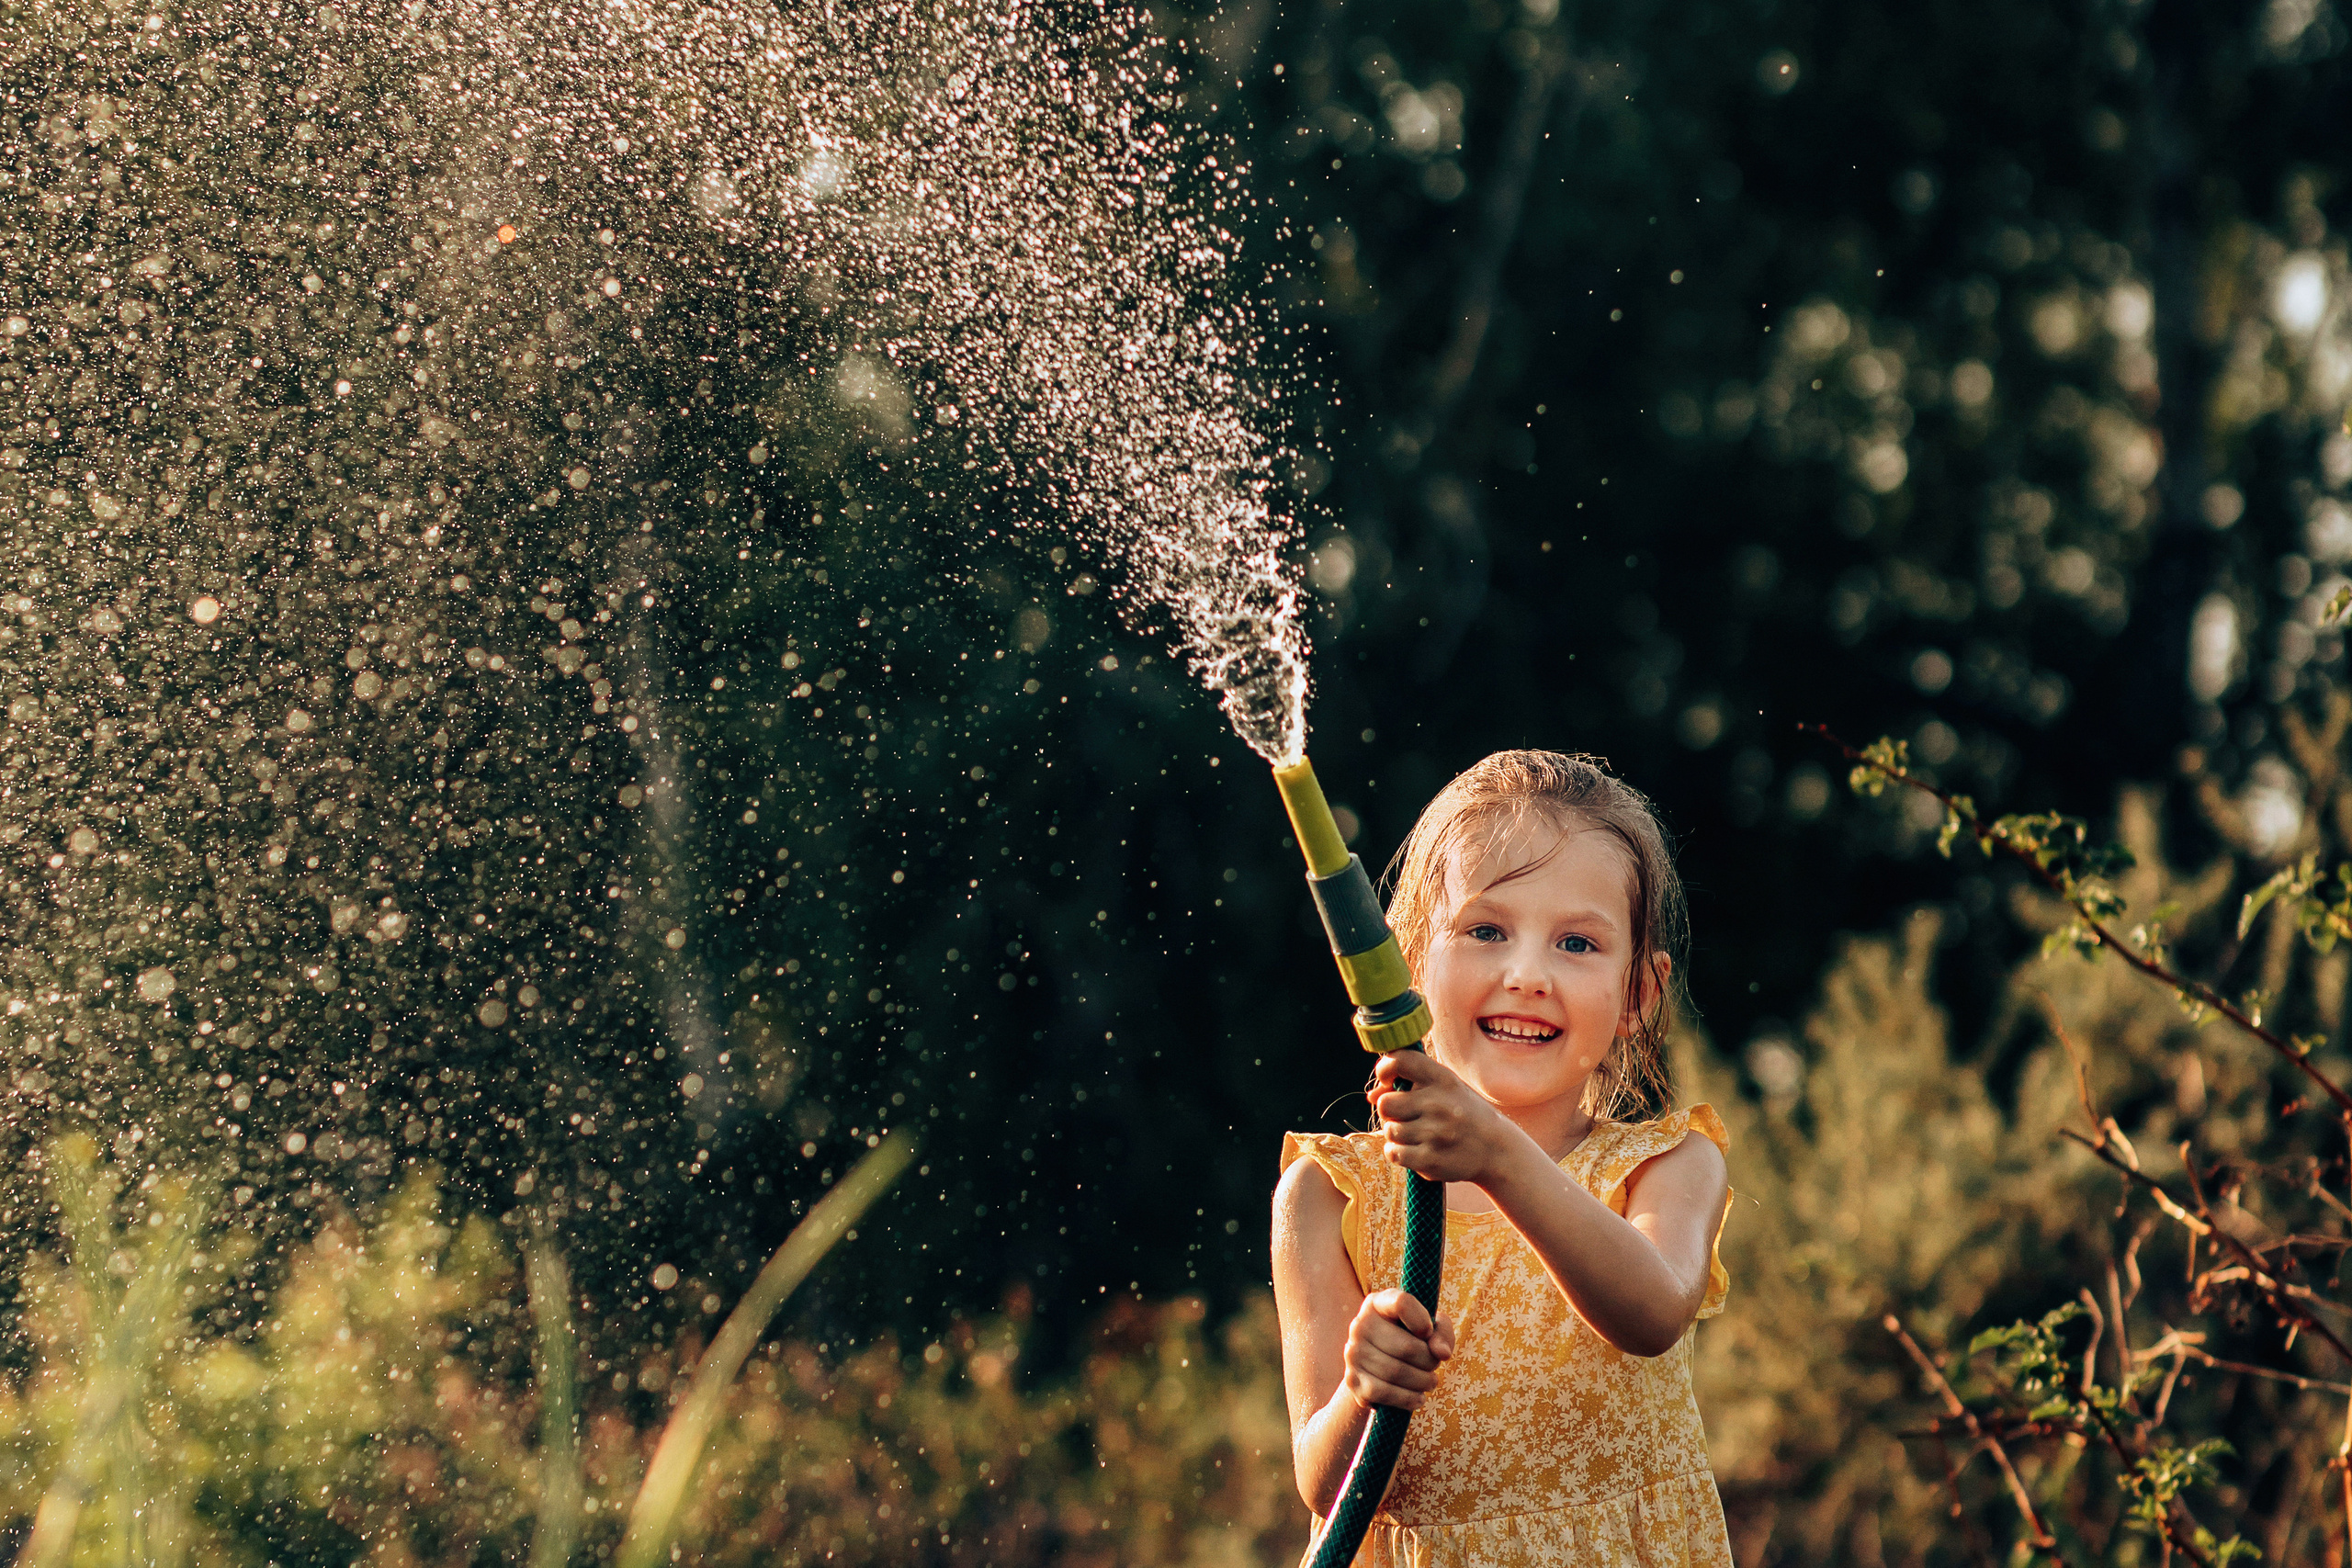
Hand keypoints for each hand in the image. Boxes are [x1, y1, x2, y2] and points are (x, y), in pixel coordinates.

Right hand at [1341, 1288, 1455, 1410]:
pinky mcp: (1353, 1380)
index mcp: (1378, 1303)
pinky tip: (1418, 1397)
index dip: (1422, 1320)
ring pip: (1397, 1372)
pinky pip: (1384, 1392)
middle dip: (1429, 1362)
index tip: (1428, 1331)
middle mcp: (1360, 1324)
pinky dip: (1407, 1398)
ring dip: (1422, 1382)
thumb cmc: (1409, 1340)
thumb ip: (1442, 1332)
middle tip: (1434, 1366)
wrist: (1377, 1367)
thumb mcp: (1429, 1328)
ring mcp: (1353, 1353)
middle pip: (1406, 1347)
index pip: (1402, 1304)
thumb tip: (1442, 1352)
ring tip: (1430, 1381)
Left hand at [1370, 1050, 1509, 1184]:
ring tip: (1416, 1135)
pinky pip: (1393, 1153)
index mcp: (1444, 1080)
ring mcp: (1434, 1134)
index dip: (1384, 1068)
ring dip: (1396, 1134)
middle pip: (1385, 1103)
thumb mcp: (1446, 1090)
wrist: (1496, 1150)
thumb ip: (1411, 1084)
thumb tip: (1371, 1095)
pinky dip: (1397, 1152)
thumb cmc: (1464, 1114)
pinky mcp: (1430, 1160)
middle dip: (1390, 1111)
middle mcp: (1439, 1104)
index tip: (1387, 1079)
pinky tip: (1413, 1150)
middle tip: (1406, 1116)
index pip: (1400, 1060)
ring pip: (1388, 1130)